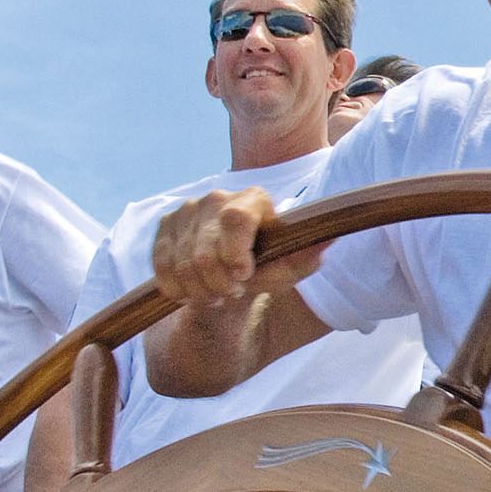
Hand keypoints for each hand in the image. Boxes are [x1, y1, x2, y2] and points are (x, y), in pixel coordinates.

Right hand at [150, 188, 322, 306]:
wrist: (235, 271)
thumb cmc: (268, 266)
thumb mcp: (290, 268)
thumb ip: (305, 256)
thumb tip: (328, 240)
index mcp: (253, 200)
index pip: (236, 220)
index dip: (235, 253)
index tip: (244, 277)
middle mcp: (217, 197)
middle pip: (206, 252)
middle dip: (219, 284)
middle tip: (233, 293)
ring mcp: (187, 210)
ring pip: (182, 264)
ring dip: (200, 290)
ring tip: (217, 294)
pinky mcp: (165, 226)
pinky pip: (162, 267)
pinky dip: (178, 289)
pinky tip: (194, 291)